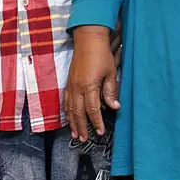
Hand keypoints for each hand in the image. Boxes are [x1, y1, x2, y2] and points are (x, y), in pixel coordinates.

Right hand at [65, 26, 119, 140]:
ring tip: (75, 134)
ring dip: (72, 123)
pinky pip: (65, 102)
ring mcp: (71, 87)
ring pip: (69, 110)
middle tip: (84, 139)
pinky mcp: (68, 84)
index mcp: (88, 86)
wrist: (88, 41)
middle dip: (82, 127)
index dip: (96, 122)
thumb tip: (114, 107)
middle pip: (78, 113)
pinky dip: (67, 113)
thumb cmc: (101, 55)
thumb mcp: (110, 72)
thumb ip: (110, 91)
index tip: (100, 132)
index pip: (92, 109)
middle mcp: (77, 89)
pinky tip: (69, 118)